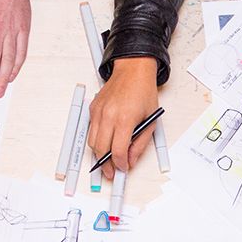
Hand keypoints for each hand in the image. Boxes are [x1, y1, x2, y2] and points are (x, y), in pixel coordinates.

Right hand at [87, 57, 158, 178]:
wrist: (132, 70)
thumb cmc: (143, 91)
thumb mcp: (151, 120)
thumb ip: (140, 143)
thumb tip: (131, 159)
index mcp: (125, 119)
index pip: (118, 151)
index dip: (120, 164)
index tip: (123, 168)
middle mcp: (109, 115)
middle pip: (101, 149)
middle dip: (106, 165)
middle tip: (111, 172)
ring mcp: (98, 111)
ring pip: (92, 141)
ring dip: (99, 153)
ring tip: (107, 159)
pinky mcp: (93, 108)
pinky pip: (91, 130)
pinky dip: (97, 139)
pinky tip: (106, 140)